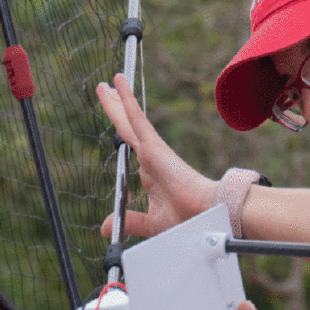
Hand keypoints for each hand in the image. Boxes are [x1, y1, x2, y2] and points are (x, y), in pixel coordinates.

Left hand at [96, 74, 216, 237]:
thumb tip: (103, 226)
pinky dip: (126, 100)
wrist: (205, 215)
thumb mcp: (150, 223)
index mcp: (150, 173)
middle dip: (114, 108)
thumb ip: (128, 221)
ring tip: (106, 82)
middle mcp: (150, 158)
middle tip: (104, 89)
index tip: (116, 120)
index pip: (130, 145)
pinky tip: (118, 83)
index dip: (122, 130)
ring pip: (128, 120)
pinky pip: (136, 118)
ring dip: (116, 100)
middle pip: (126, 127)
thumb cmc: (187, 220)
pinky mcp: (154, 146)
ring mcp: (152, 150)